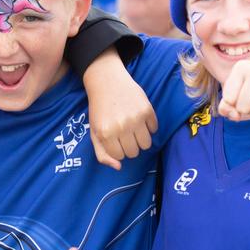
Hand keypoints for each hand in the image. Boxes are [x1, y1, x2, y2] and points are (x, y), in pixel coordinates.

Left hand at [84, 51, 157, 169]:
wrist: (107, 82)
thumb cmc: (99, 109)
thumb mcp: (94, 131)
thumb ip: (102, 154)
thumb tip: (118, 167)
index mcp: (106, 134)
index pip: (120, 156)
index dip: (118, 149)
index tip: (115, 139)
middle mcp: (121, 127)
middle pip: (134, 152)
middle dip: (130, 146)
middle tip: (124, 134)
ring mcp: (135, 119)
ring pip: (146, 145)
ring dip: (141, 140)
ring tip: (133, 129)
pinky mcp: (147, 110)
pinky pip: (154, 130)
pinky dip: (149, 127)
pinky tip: (140, 118)